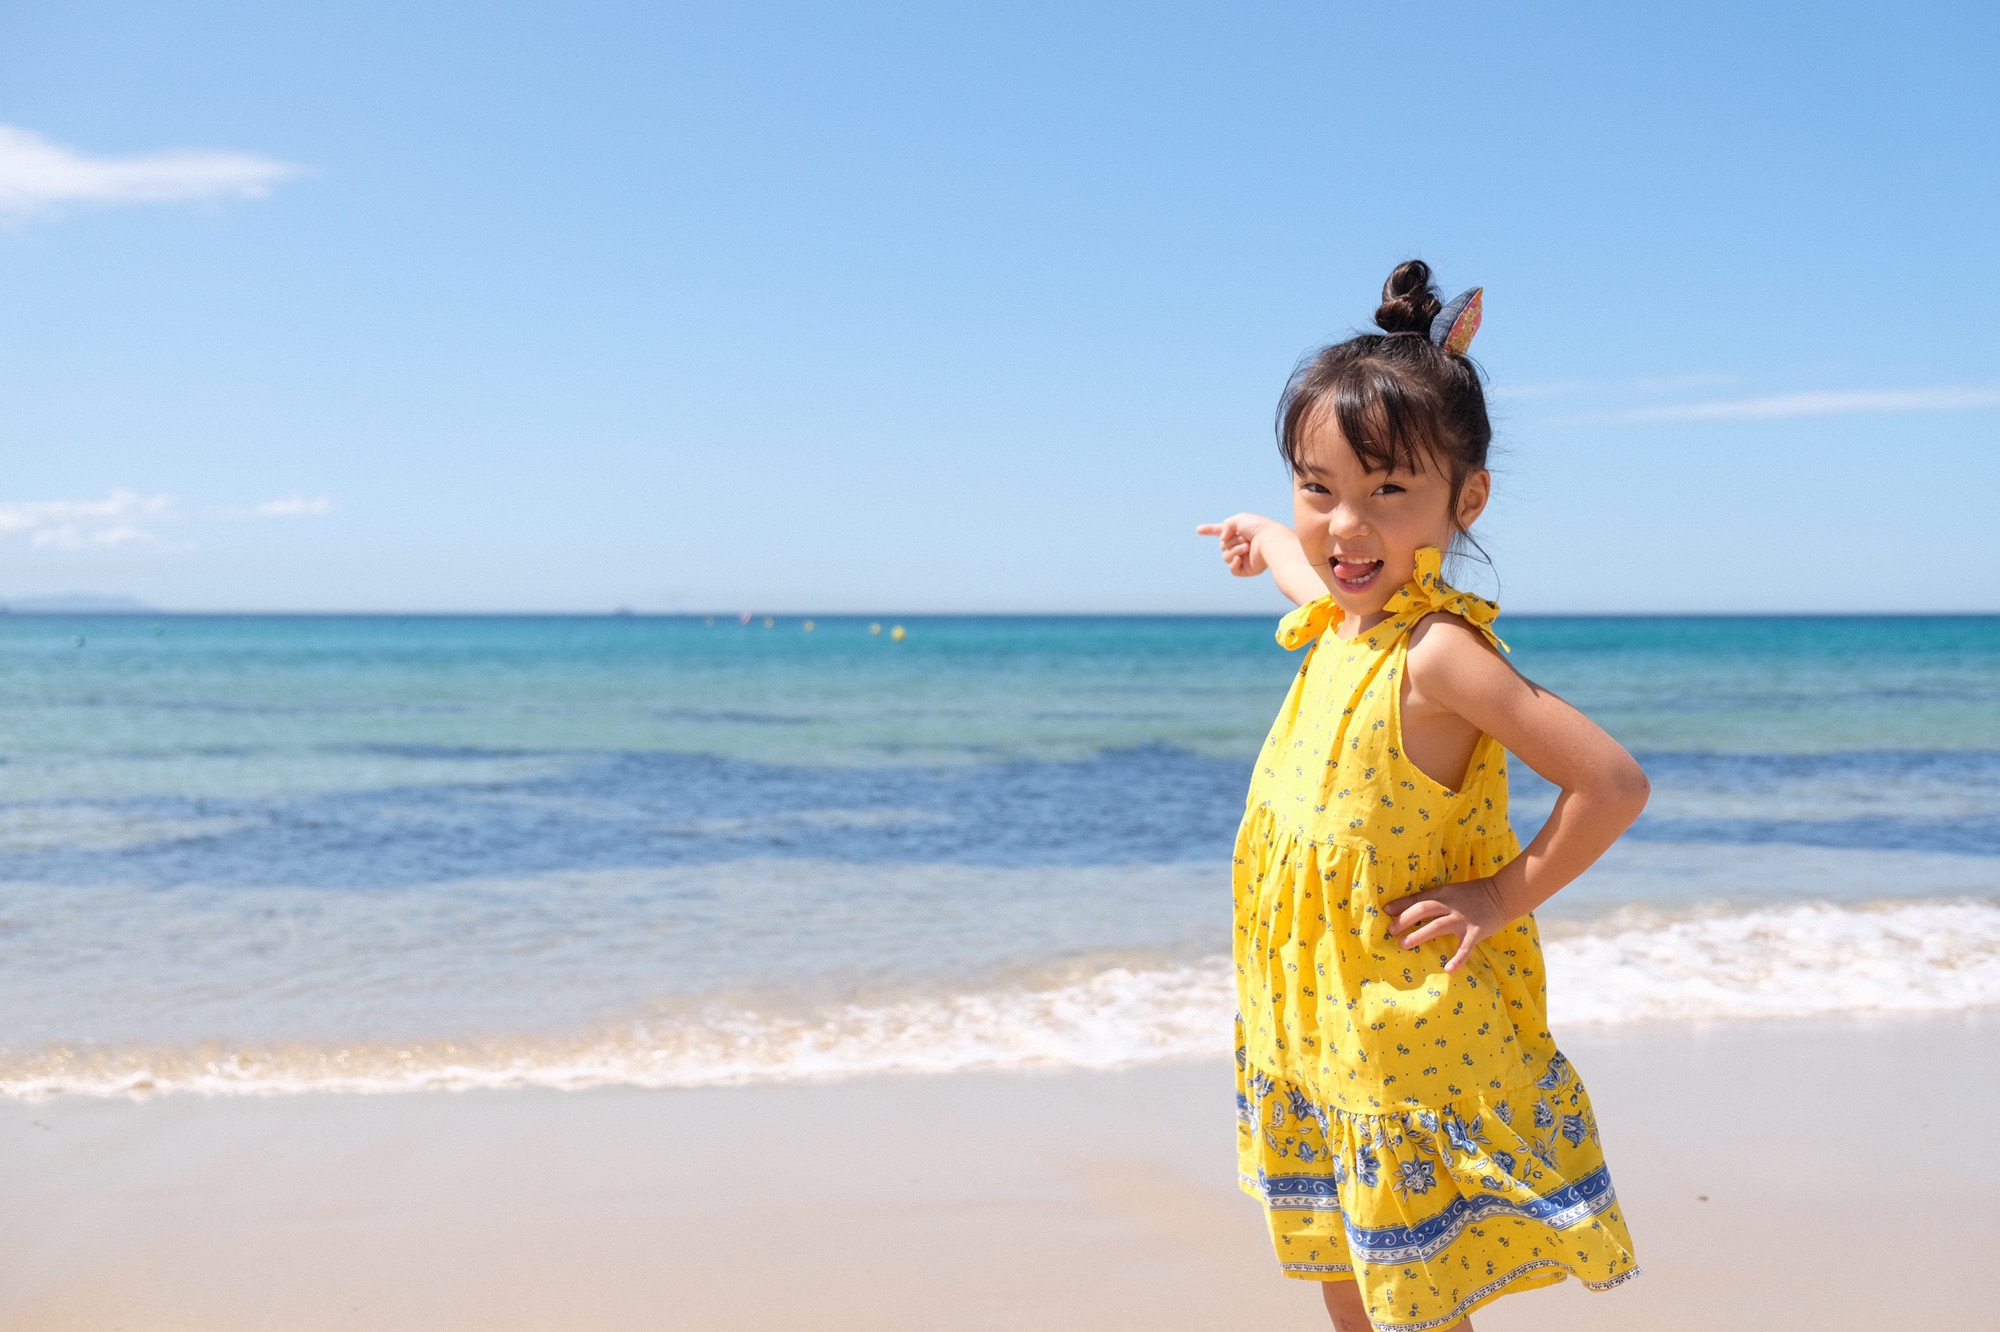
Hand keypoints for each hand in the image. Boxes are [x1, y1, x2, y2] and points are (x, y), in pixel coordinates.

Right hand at [1195, 513, 1281, 577]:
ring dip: (1234, 550)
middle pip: (1222, 546)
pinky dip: (1234, 563)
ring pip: (1226, 557)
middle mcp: (1240, 544)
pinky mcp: (1247, 569)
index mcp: (1239, 532)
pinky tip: (1240, 558)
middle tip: (1245, 538)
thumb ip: (1226, 526)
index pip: (1221, 531)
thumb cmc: (1258, 528)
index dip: (1209, 530)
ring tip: (1247, 546)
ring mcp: (1243, 557)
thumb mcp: (1239, 519)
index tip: (1198, 530)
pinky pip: (1232, 569)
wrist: (1271, 541)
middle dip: (1230, 541)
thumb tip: (1223, 540)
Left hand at [1384, 878, 1512, 972]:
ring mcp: (1462, 919)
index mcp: (1443, 894)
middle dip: (1404, 920)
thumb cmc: (1475, 893)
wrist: (1503, 895)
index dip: (1402, 905)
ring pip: (1436, 927)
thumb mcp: (1452, 891)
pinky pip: (1465, 947)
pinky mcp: (1475, 932)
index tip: (1386, 911)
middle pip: (1423, 911)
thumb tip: (1413, 908)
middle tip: (1391, 931)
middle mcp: (1450, 906)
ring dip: (1419, 936)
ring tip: (1404, 944)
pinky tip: (1448, 969)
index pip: (1418, 899)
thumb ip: (1436, 899)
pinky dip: (1457, 958)